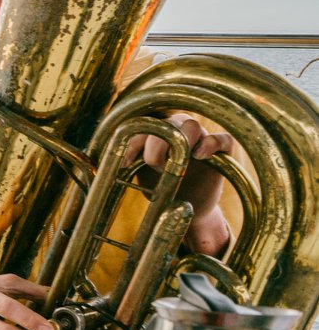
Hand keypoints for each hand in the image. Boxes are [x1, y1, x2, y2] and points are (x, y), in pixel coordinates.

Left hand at [124, 114, 234, 256]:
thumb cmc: (163, 187)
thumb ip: (130, 164)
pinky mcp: (222, 153)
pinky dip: (212, 143)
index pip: (143, 128)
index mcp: (157, 133)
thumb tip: (106, 166)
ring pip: (192, 125)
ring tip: (177, 162)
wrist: (188, 207)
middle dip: (156, 142)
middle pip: (168, 123)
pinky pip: (223, 138)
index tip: (124, 164)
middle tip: (154, 165)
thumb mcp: (142, 175)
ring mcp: (201, 139)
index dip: (132, 143)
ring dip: (181, 140)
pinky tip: (200, 155)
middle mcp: (178, 130)